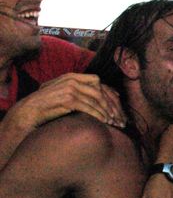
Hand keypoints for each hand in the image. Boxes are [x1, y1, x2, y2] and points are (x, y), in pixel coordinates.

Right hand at [10, 73, 125, 129]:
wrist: (29, 111)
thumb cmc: (47, 104)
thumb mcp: (62, 92)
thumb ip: (77, 90)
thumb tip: (97, 94)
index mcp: (71, 76)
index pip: (96, 80)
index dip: (108, 92)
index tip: (117, 103)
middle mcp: (71, 80)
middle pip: (99, 91)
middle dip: (111, 104)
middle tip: (118, 116)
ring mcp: (69, 89)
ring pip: (96, 100)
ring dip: (106, 112)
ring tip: (113, 121)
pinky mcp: (68, 100)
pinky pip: (89, 107)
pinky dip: (98, 115)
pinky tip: (103, 121)